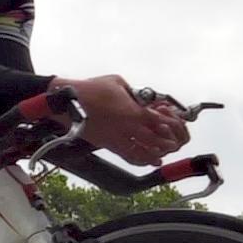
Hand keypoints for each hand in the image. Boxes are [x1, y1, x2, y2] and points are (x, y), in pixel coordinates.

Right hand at [48, 75, 189, 165]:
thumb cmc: (90, 89)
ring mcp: (117, 138)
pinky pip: (127, 156)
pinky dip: (139, 160)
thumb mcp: (118, 82)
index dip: (170, 125)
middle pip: (155, 141)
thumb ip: (132, 92)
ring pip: (142, 153)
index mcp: (132, 112)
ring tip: (161, 154)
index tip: (173, 123)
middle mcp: (127, 128)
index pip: (160, 122)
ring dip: (154, 154)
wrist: (69, 103)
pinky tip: (146, 160)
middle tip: (172, 142)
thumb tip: (139, 97)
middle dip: (166, 143)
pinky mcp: (107, 144)